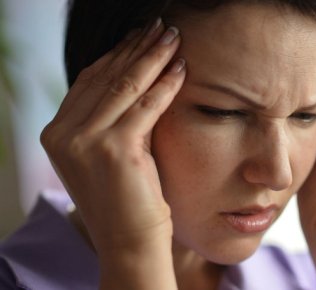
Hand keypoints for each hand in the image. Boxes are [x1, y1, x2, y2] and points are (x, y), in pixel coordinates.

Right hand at [40, 20, 184, 288]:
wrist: (130, 243)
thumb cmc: (127, 199)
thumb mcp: (107, 153)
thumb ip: (109, 120)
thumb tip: (133, 80)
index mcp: (58, 132)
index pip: (90, 81)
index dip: (118, 55)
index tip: (141, 38)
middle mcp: (63, 134)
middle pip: (106, 77)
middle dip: (137, 48)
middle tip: (161, 28)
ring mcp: (85, 142)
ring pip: (125, 85)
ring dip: (153, 57)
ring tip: (173, 38)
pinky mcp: (114, 150)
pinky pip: (146, 106)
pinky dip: (166, 84)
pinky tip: (181, 68)